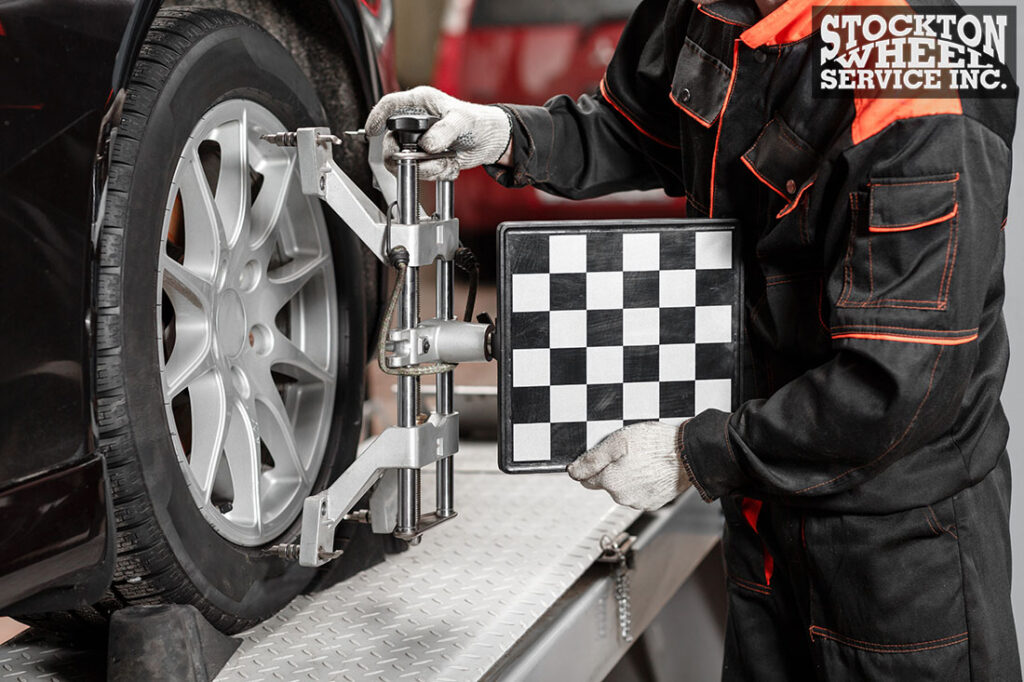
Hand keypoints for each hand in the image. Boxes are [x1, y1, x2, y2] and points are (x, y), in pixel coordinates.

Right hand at [364, 86, 511, 180]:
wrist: (488, 141)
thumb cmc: (476, 121)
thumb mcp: (461, 121)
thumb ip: (444, 131)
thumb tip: (427, 145)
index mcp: (420, 104)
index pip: (390, 106)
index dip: (376, 117)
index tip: (372, 131)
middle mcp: (415, 124)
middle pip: (392, 141)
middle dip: (405, 156)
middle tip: (419, 159)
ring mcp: (420, 143)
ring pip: (406, 162)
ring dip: (428, 168)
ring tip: (447, 161)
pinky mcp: (426, 159)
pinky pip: (422, 173)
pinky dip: (437, 173)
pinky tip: (450, 165)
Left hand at [567, 422, 690, 510]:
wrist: (688, 454)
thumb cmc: (655, 444)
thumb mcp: (617, 442)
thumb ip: (592, 459)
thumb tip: (573, 471)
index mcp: (611, 482)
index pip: (586, 478)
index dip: (593, 464)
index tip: (604, 455)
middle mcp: (622, 497)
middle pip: (605, 484)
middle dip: (610, 470)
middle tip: (627, 453)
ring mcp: (639, 502)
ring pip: (622, 489)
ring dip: (627, 476)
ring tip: (642, 460)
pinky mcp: (653, 503)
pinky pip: (639, 493)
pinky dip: (641, 482)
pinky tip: (650, 469)